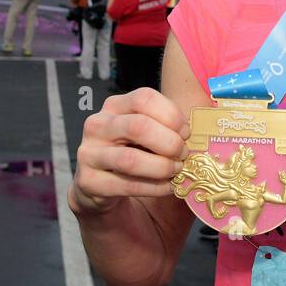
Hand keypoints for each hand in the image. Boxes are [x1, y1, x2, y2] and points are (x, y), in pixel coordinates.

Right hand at [72, 87, 191, 215]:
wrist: (103, 188)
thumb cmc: (135, 154)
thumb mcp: (148, 134)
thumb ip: (167, 128)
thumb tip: (196, 134)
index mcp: (114, 106)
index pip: (144, 98)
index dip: (171, 115)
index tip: (186, 132)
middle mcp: (97, 125)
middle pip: (138, 126)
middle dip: (170, 143)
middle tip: (183, 154)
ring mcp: (89, 153)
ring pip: (130, 159)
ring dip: (162, 167)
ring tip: (176, 171)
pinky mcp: (89, 181)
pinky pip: (127, 185)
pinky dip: (155, 187)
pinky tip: (168, 187)